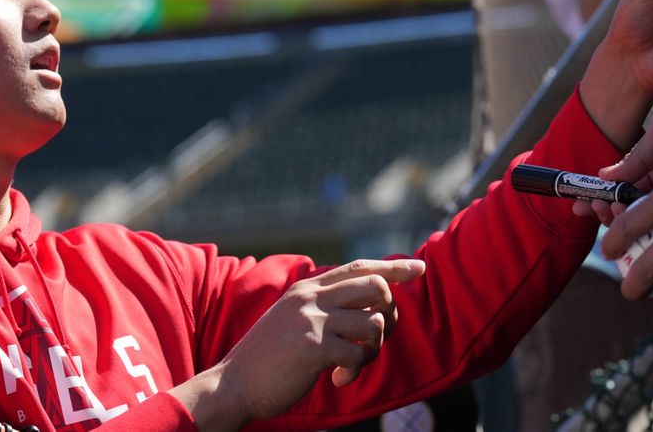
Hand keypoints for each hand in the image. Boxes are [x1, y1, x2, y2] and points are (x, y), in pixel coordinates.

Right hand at [177, 259, 425, 428]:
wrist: (233, 385)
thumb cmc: (266, 358)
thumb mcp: (291, 319)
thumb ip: (322, 307)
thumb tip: (367, 308)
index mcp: (307, 288)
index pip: (358, 267)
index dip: (393, 267)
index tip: (419, 267)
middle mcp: (311, 297)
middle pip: (375, 286)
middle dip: (389, 313)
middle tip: (375, 339)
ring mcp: (312, 320)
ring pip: (373, 321)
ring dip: (373, 349)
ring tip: (351, 364)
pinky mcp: (314, 347)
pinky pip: (358, 355)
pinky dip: (355, 371)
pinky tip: (337, 379)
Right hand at [573, 90, 652, 224]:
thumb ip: (638, 155)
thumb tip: (605, 175)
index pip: (621, 191)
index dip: (600, 198)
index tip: (583, 203)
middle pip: (630, 213)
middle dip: (606, 215)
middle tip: (595, 212)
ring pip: (649, 226)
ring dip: (624, 226)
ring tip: (612, 216)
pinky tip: (644, 234)